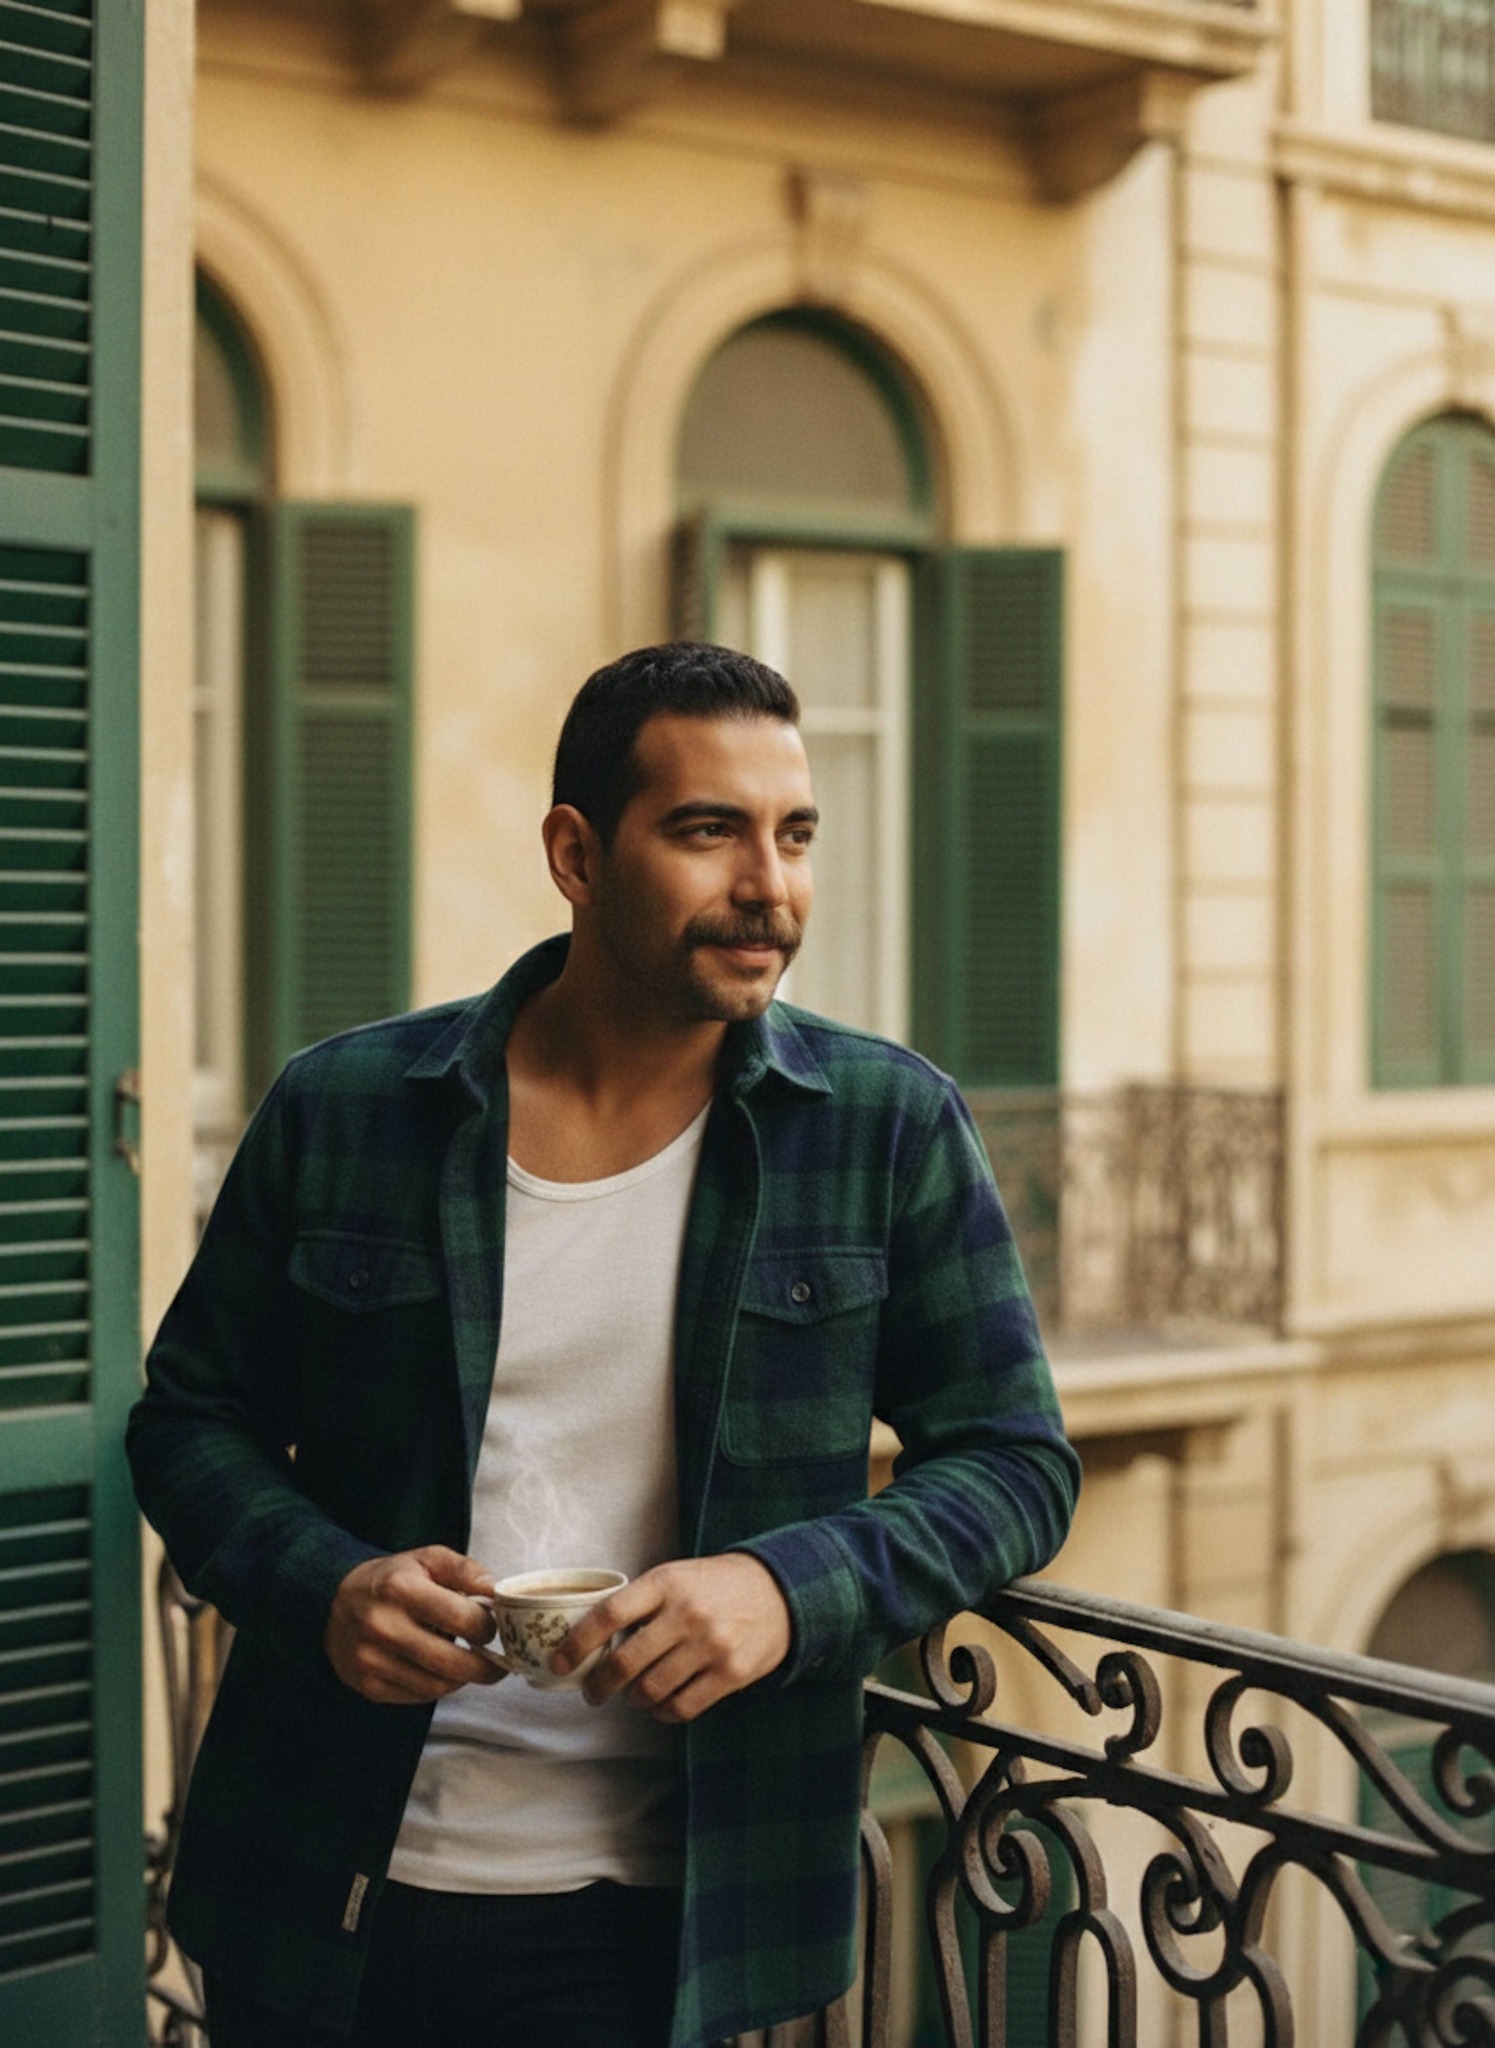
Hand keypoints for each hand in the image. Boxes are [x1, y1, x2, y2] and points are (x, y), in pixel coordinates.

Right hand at [324, 1546, 502, 1703]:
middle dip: (486, 1667)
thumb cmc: (392, 1579)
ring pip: (437, 1686)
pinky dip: (438, 1687)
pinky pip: (418, 1697)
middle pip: (453, 1663)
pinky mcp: (367, 1685)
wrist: (332, 1602)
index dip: (488, 1627)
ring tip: (470, 1665)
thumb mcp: (428, 1559)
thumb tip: (496, 1592)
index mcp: (401, 1589)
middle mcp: (383, 1626)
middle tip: (499, 1664)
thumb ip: (467, 1570)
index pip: (463, 1619)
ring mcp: (372, 1660)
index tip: (494, 1627)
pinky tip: (441, 1670)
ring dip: (462, 1679)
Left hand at [553, 1553, 790, 1723]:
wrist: (779, 1590)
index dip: (578, 1643)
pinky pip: (682, 1707)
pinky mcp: (730, 1673)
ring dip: (634, 1699)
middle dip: (599, 1684)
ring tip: (634, 1693)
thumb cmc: (714, 1586)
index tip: (560, 1661)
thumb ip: (639, 1603)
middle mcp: (686, 1613)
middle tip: (592, 1692)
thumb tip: (589, 1641)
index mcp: (666, 1583)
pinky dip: (663, 1712)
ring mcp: (710, 1645)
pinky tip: (661, 1704)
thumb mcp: (676, 1577)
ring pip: (651, 1690)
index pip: (610, 1614)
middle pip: (625, 1662)